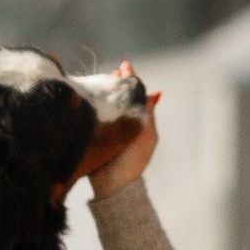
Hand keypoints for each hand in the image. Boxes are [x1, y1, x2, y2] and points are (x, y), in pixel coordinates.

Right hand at [87, 61, 160, 196]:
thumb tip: (157, 92)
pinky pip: (95, 113)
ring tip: (105, 78)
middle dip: (118, 82)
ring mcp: (110, 127)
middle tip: (114, 70)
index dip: (130, 79)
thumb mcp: (146, 134)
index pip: (135, 94)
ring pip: (108, 103)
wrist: (114, 183)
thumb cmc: (134, 160)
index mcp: (139, 120)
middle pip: (121, 96)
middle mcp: (125, 121)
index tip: (125, 65)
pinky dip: (95, 102)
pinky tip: (92, 93)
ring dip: (107, 90)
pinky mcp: (97, 133)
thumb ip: (148, 113)